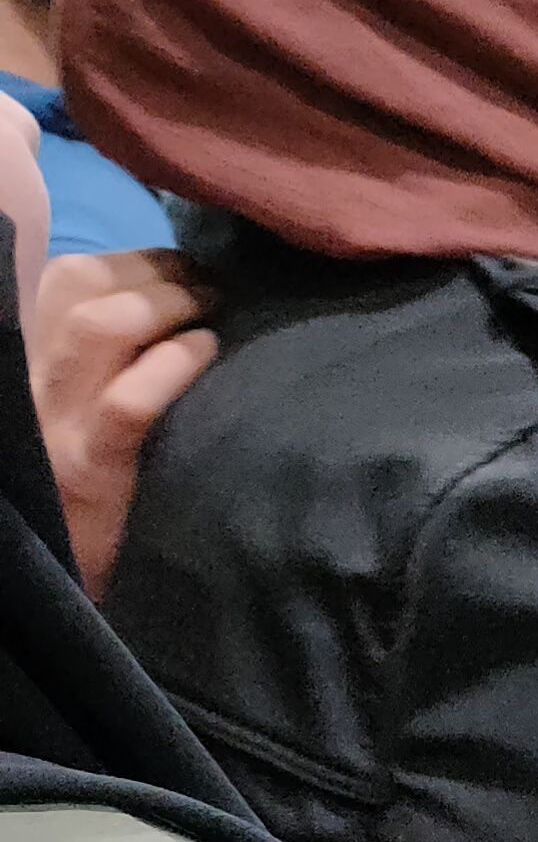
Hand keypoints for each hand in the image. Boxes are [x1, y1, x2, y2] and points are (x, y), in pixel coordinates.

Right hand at [27, 248, 215, 596]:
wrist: (39, 580)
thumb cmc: (68, 479)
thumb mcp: (63, 402)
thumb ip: (93, 351)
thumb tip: (162, 293)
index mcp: (16, 354)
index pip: (63, 275)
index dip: (132, 261)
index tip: (182, 267)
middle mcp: (21, 378)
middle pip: (78, 284)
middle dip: (157, 270)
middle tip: (212, 285)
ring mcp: (51, 424)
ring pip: (99, 327)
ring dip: (169, 303)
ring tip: (213, 310)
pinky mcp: (87, 471)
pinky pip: (130, 402)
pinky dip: (173, 365)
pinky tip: (205, 353)